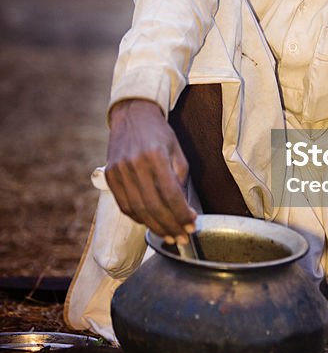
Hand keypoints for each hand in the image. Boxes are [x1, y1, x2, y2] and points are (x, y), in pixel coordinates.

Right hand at [105, 99, 196, 244]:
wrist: (132, 115)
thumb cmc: (159, 134)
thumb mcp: (176, 151)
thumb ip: (180, 180)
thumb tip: (184, 210)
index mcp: (155, 155)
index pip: (170, 193)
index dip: (181, 214)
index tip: (191, 225)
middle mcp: (134, 164)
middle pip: (153, 205)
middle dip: (169, 225)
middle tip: (181, 237)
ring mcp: (119, 170)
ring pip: (137, 209)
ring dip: (154, 226)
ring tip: (168, 235)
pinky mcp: (110, 175)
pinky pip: (124, 205)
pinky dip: (138, 217)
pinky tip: (150, 223)